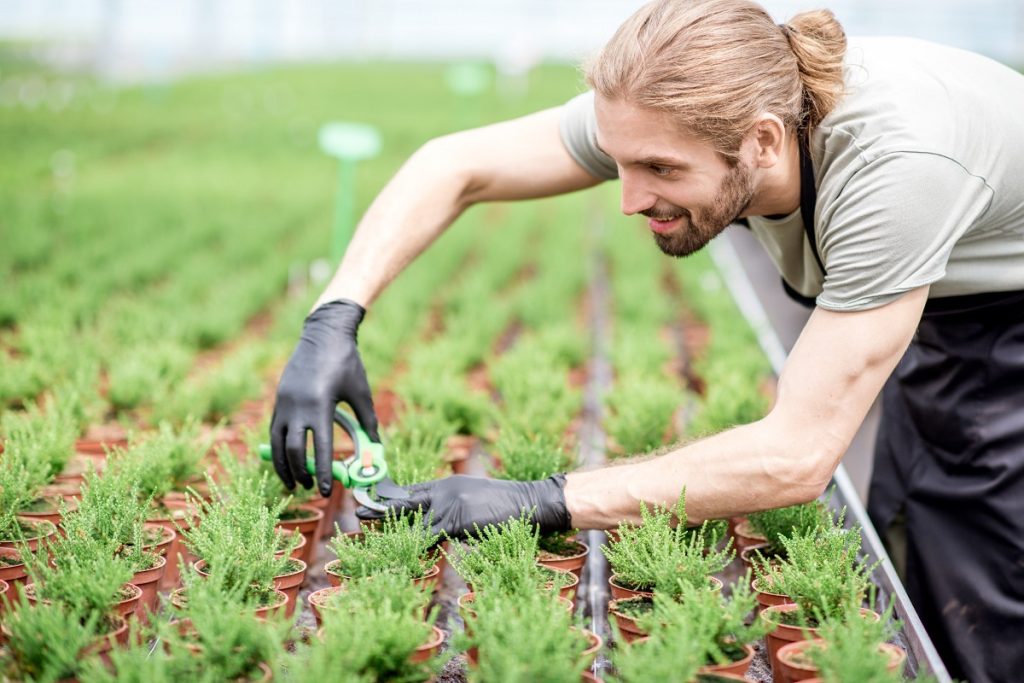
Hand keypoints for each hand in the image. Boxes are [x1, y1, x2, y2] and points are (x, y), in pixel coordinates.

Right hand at [270, 299, 379, 496]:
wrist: (323, 333)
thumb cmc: (347, 362)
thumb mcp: (361, 391)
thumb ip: (368, 421)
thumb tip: (376, 447)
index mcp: (320, 405)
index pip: (318, 448)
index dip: (322, 472)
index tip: (326, 491)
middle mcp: (297, 405)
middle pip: (292, 450)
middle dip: (300, 473)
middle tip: (310, 487)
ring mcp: (284, 402)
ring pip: (277, 443)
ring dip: (283, 466)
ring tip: (293, 482)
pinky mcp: (278, 398)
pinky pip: (275, 429)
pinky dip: (278, 448)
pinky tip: (285, 459)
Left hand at [356, 474, 570, 538]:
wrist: (529, 504)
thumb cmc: (507, 505)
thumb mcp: (475, 498)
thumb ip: (454, 505)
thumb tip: (438, 520)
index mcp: (448, 484)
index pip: (413, 490)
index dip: (391, 495)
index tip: (372, 497)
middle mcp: (445, 491)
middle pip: (406, 501)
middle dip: (381, 507)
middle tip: (359, 508)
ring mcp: (450, 506)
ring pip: (413, 520)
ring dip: (391, 528)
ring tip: (366, 525)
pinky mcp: (457, 522)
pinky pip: (429, 536)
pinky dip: (413, 544)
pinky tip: (397, 549)